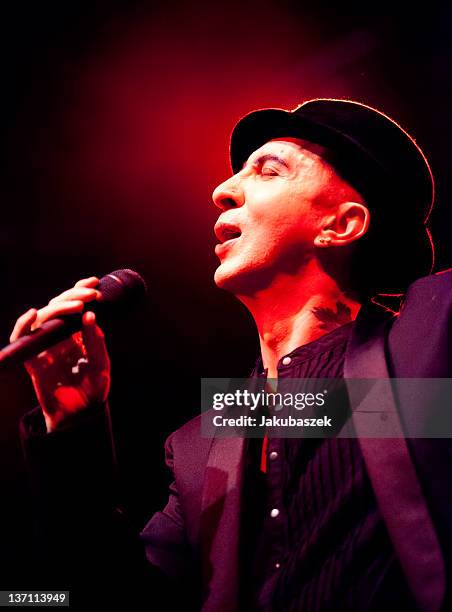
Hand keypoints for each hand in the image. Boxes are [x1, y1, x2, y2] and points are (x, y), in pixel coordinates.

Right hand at [10, 277, 110, 431]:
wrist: (81, 415)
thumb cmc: (93, 390)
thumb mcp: (101, 363)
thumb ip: (96, 341)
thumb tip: (90, 315)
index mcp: (76, 333)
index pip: (75, 305)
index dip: (80, 290)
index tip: (94, 282)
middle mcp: (60, 336)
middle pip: (59, 306)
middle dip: (74, 295)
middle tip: (92, 294)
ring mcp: (45, 345)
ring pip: (44, 317)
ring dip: (59, 307)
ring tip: (78, 305)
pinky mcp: (32, 359)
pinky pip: (23, 338)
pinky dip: (24, 324)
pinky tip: (33, 313)